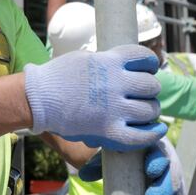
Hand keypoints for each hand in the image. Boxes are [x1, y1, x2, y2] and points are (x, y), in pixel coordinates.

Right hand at [24, 45, 166, 150]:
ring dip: (150, 110)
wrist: (38, 98)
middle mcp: (115, 83)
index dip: (149, 63)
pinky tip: (157, 129)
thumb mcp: (86, 58)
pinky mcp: (108, 130)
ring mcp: (113, 108)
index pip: (144, 58)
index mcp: (110, 61)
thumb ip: (109, 62)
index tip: (147, 68)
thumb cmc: (58, 76)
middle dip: (149, 89)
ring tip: (142, 111)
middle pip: (151, 85)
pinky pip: (141, 136)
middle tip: (141, 93)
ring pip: (150, 110)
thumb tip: (128, 66)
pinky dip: (153, 133)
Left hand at [79, 137, 189, 194]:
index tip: (149, 170)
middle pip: (174, 177)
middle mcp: (169, 167)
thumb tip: (84, 175)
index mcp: (155, 150)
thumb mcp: (112, 155)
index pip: (161, 153)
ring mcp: (175, 185)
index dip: (158, 161)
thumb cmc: (124, 155)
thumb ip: (99, 163)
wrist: (136, 157)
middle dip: (165, 190)